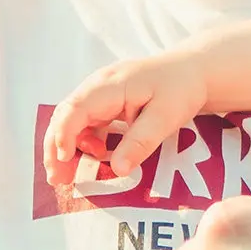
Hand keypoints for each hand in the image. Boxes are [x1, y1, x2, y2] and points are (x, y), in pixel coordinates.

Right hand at [44, 54, 209, 184]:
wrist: (194, 70)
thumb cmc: (182, 88)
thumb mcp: (166, 116)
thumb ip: (141, 142)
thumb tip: (117, 170)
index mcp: (110, 85)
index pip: (74, 109)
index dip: (63, 135)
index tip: (64, 160)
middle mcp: (98, 87)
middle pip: (65, 116)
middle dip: (56, 148)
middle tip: (59, 180)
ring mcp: (100, 94)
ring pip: (72, 121)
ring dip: (68, 147)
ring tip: (71, 176)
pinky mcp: (106, 102)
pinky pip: (85, 122)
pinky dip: (83, 141)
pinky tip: (95, 156)